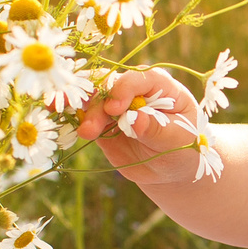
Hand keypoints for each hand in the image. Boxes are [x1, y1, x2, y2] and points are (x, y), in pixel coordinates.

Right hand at [76, 66, 209, 184]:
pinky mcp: (102, 121)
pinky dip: (74, 117)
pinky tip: (64, 120)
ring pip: (93, 98)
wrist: (169, 170)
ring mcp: (116, 105)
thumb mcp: (178, 140)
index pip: (139, 78)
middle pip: (110, 85)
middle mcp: (135, 90)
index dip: (124, 89)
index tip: (115, 109)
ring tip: (82, 131)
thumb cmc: (183, 149)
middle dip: (98, 104)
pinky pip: (85, 115)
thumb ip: (157, 130)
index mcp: (160, 86)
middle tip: (91, 128)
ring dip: (82, 110)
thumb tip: (136, 119)